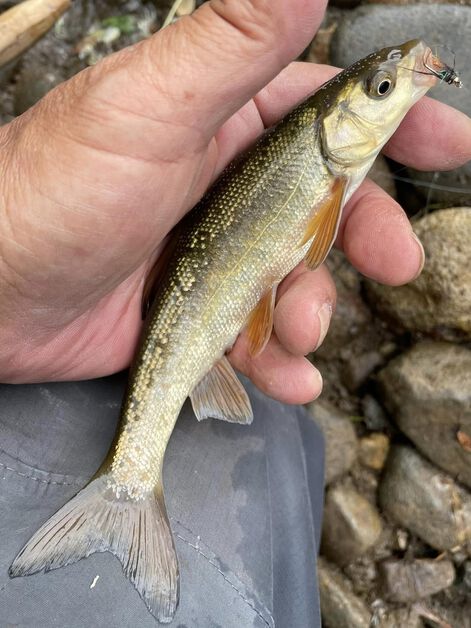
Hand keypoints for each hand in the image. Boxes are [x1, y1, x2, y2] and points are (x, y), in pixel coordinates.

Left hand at [0, 0, 468, 401]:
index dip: (395, 122)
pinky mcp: (198, 312)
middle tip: (396, 263)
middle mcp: (226, 185)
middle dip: (367, 236)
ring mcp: (214, 253)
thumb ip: (230, 43)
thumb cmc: (57, 192)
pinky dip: (280, 360)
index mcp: (224, 124)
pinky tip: (287, 375)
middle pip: (328, 205)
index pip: (327, 110)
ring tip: (298, 332)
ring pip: (299, 280)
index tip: (449, 144)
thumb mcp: (149, 109)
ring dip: (314, 311)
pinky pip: (260, 336)